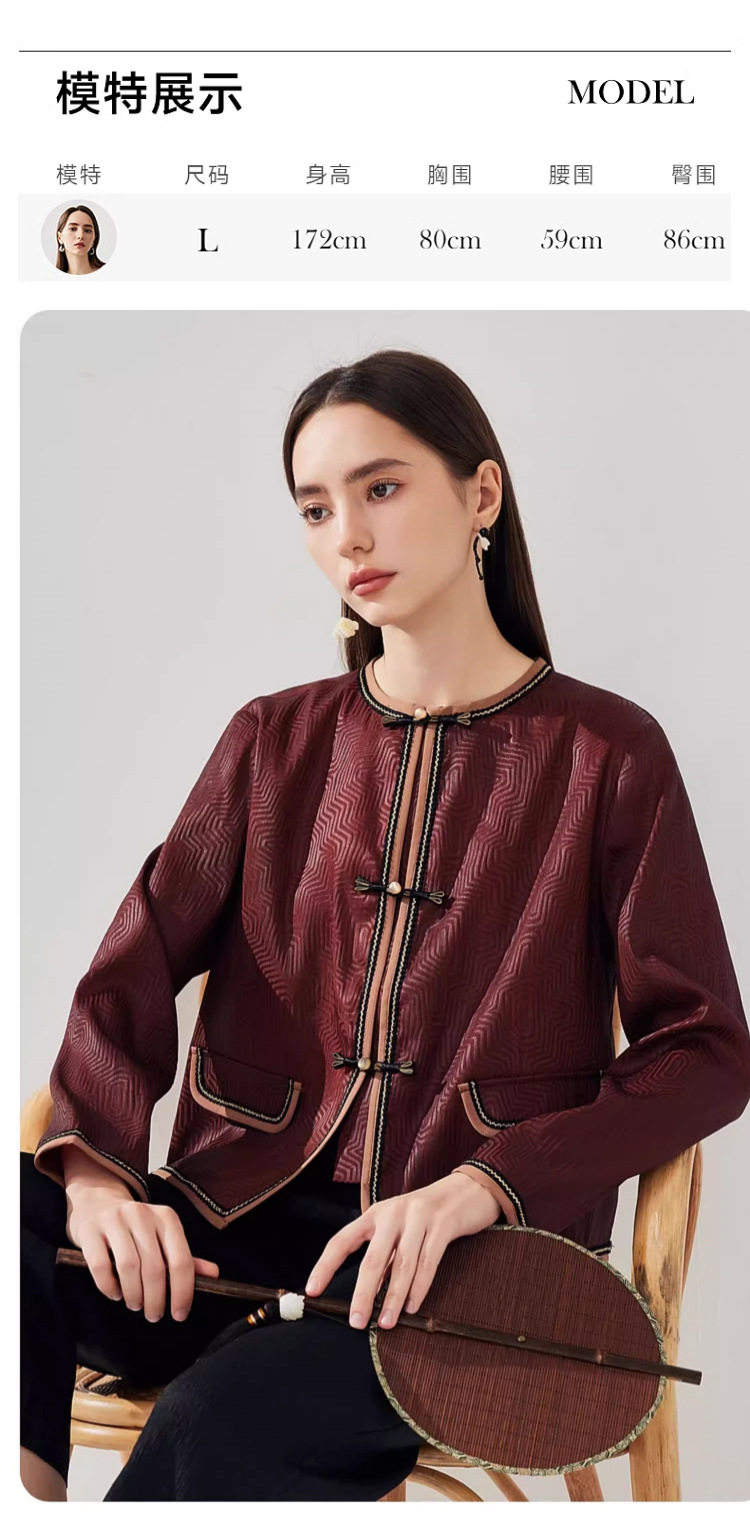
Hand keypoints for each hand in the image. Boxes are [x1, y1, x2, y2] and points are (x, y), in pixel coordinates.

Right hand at [66, 1186, 219, 1322]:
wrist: (97, 1201)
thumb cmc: (135, 1227)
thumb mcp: (163, 1236)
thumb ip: (185, 1256)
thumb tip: (213, 1275)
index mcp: (166, 1218)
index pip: (181, 1260)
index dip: (183, 1291)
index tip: (179, 1314)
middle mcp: (142, 1215)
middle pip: (155, 1268)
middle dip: (156, 1299)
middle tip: (154, 1315)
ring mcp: (114, 1220)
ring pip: (129, 1267)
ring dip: (134, 1295)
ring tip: (135, 1304)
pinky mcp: (90, 1231)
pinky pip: (101, 1266)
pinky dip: (109, 1287)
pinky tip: (115, 1294)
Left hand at [305, 1171, 500, 1329]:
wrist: (469, 1189)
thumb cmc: (428, 1216)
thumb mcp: (400, 1231)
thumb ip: (386, 1258)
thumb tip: (369, 1294)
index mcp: (376, 1214)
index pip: (342, 1240)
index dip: (325, 1265)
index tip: (312, 1290)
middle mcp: (393, 1213)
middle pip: (373, 1259)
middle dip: (363, 1294)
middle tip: (357, 1322)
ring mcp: (419, 1216)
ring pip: (402, 1264)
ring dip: (394, 1297)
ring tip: (387, 1323)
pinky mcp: (443, 1223)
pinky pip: (428, 1260)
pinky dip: (420, 1286)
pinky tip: (413, 1305)